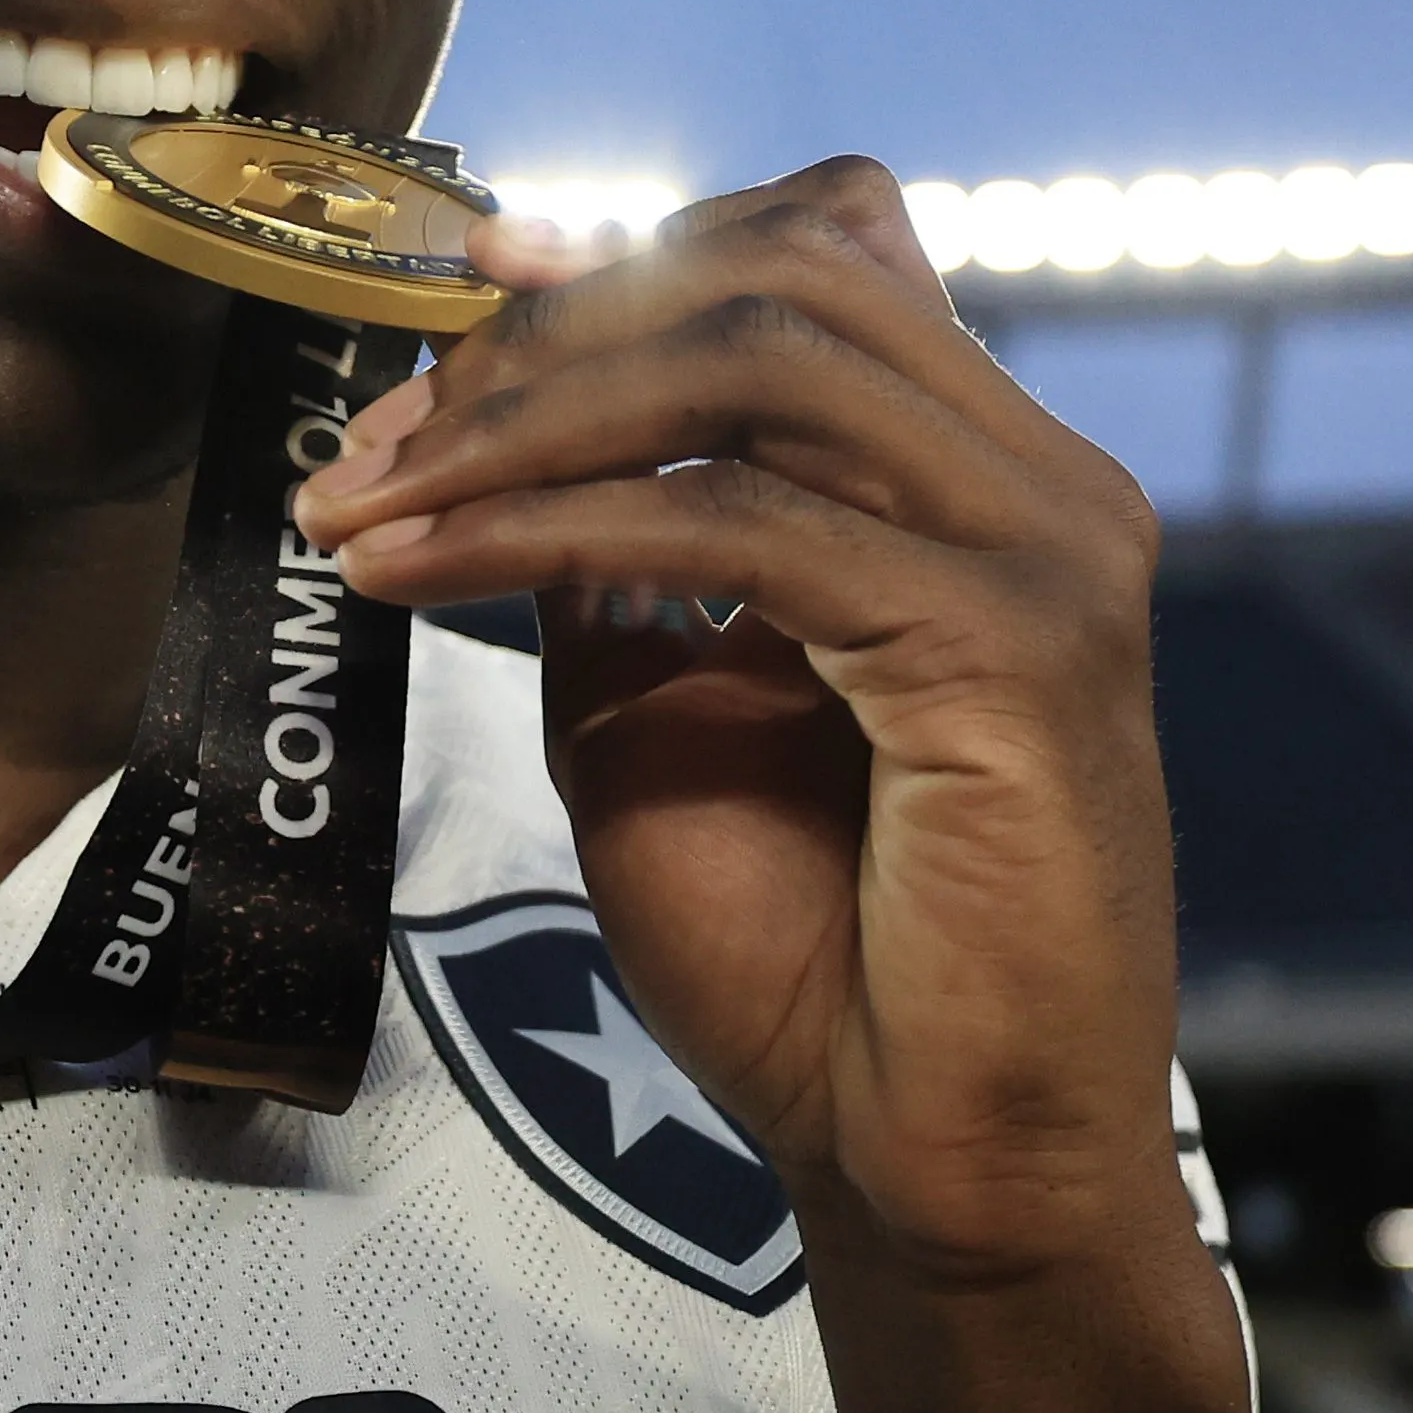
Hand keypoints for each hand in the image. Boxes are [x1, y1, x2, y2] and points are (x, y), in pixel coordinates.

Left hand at [290, 160, 1183, 1288]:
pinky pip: (742, 526)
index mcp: (984, 485)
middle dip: (548, 335)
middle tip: (374, 432)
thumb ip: (617, 558)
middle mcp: (1042, 489)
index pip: (827, 255)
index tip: (457, 286)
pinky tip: (420, 572)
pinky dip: (547, 528)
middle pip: (782, 280)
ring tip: (367, 501)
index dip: (634, 246)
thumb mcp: (670, 708)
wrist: (936, 1166)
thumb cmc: (815, 964)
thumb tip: (491, 430)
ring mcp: (1045, 556)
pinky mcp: (1013, 650)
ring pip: (758, 368)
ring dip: (525, 417)